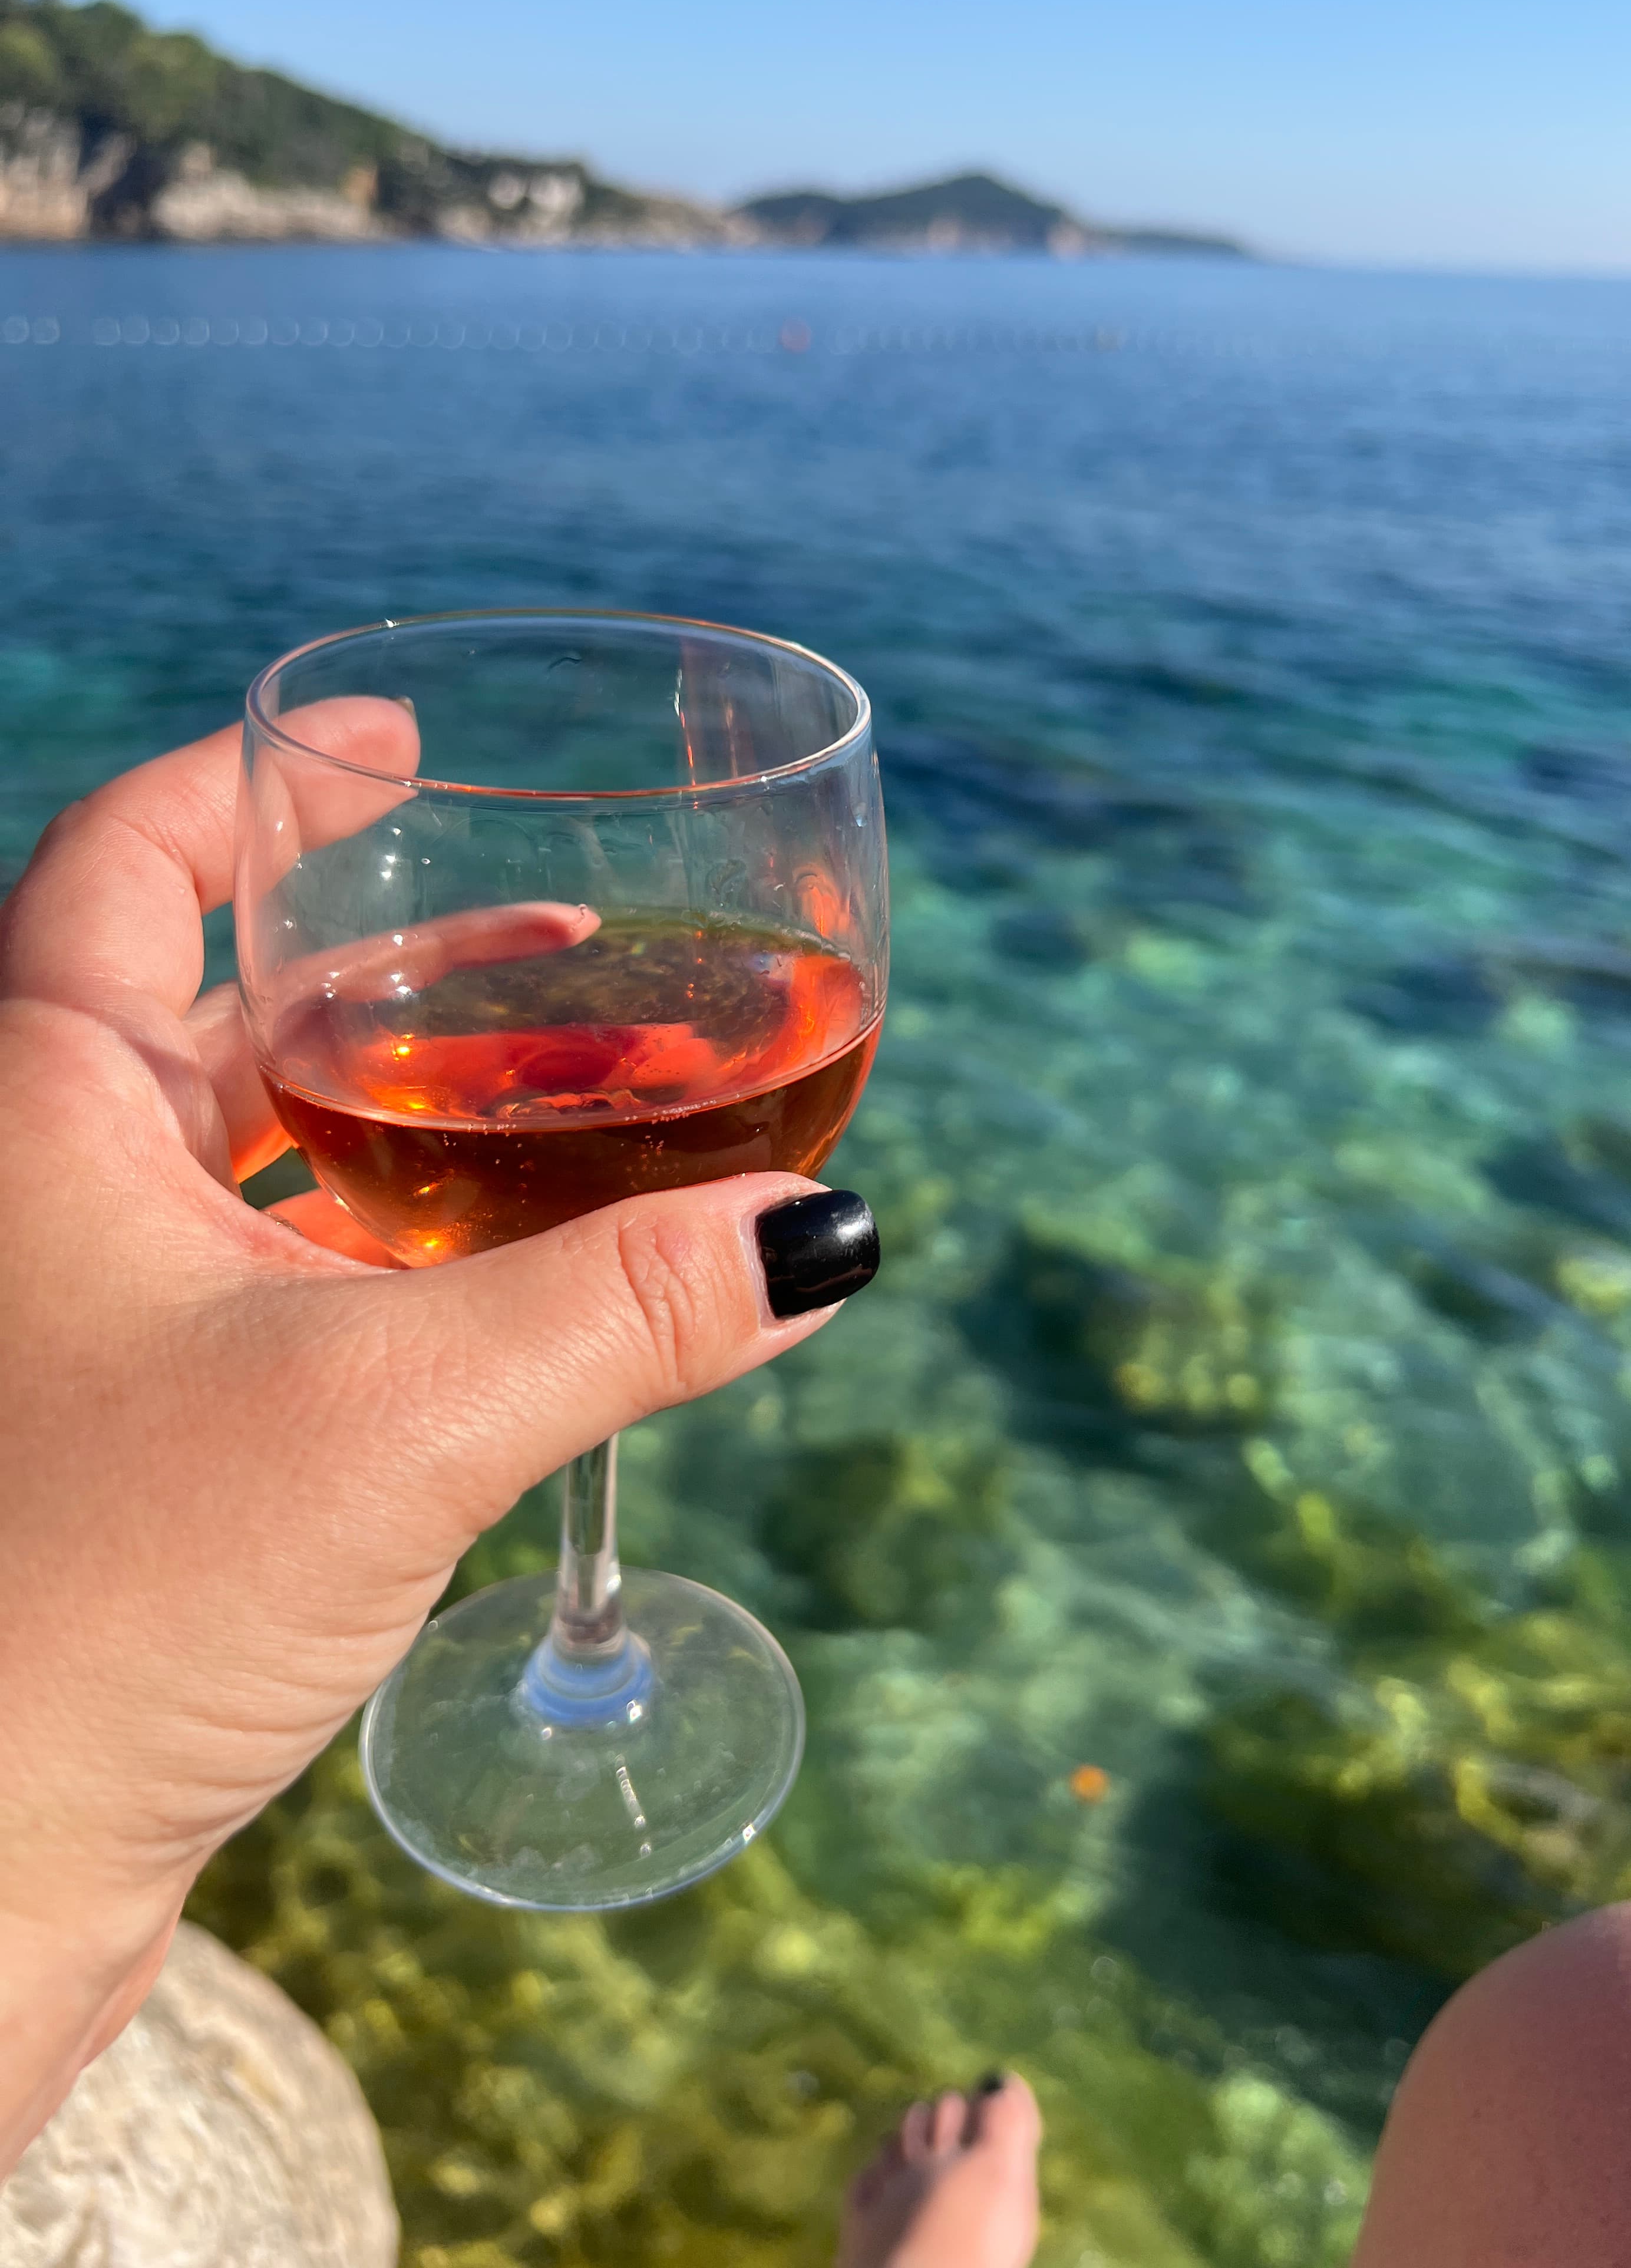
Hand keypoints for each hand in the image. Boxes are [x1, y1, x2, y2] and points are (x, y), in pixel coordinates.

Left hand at [0, 721, 869, 2169]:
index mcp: (39, 1107)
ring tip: (573, 1096)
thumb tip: (825, 1236)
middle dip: (399, 959)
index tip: (396, 744)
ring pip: (258, 1155)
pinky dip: (393, 1252)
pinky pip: (275, 1282)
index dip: (267, 782)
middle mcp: (42, 1192)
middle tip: (556, 932)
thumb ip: (620, 1308)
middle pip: (224, 1003)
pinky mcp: (130, 1438)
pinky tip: (506, 1287)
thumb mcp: (395, 1418)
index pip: (135, 858)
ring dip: (416, 1115)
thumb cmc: (94, 1613)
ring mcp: (81, 1319)